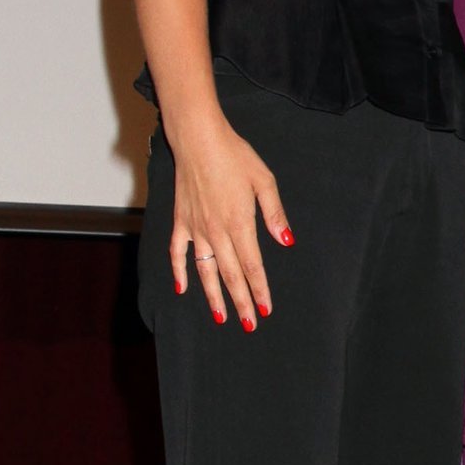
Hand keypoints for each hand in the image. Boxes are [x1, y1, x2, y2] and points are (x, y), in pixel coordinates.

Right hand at [168, 115, 292, 329]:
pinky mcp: (181, 221)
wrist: (198, 139)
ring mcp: (196, 228)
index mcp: (240, 223)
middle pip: (230, 275)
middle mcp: (217, 231)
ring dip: (214, 296)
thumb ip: (275, 215)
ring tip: (222, 317)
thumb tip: (286, 242)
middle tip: (249, 324)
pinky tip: (182, 289)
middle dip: (241, 302)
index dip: (259, 290)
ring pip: (206, 271)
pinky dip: (179, 272)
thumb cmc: (234, 156)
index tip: (266, 309)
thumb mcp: (264, 181)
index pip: (252, 266)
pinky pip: (178, 253)